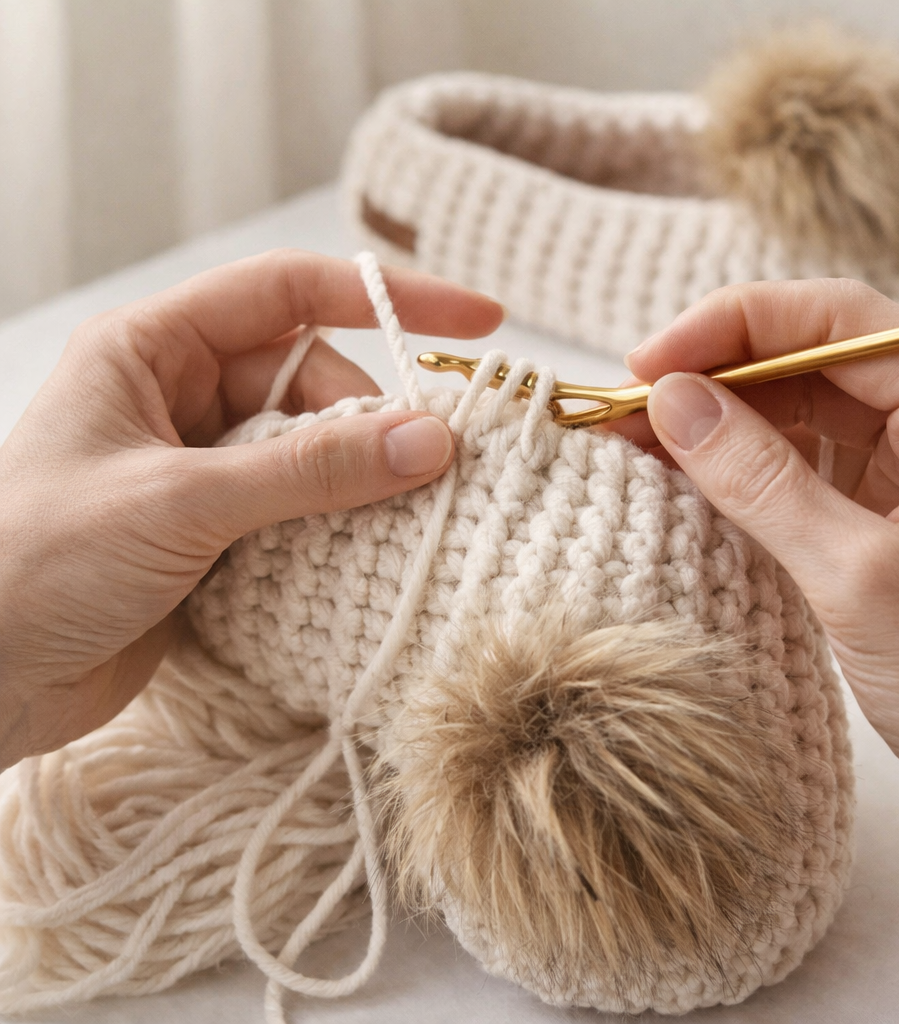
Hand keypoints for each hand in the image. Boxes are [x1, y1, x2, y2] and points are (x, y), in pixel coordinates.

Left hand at [0, 249, 503, 769]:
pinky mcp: (215, 534)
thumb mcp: (181, 502)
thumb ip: (308, 469)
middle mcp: (181, 398)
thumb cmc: (36, 563)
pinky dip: (337, 529)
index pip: (290, 293)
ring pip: (312, 451)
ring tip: (403, 521)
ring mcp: (200, 468)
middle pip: (312, 381)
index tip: (479, 322)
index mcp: (154, 349)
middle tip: (428, 469)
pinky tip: (365, 555)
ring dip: (359, 483)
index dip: (387, 297)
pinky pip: (300, 511)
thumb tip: (430, 439)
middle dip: (372, 420)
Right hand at [621, 279, 898, 1020]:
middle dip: (718, 374)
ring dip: (723, 422)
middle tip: (632, 406)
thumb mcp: (858, 575)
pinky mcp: (884, 526)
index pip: (839, 321)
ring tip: (643, 440)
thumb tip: (673, 403)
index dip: (736, 326)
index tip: (652, 363)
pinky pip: (802, 472)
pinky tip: (690, 479)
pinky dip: (742, 471)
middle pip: (813, 361)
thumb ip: (761, 480)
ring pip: (802, 416)